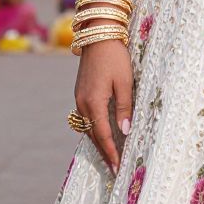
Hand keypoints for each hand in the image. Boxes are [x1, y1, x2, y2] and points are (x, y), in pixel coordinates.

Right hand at [74, 38, 132, 174]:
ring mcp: (79, 98)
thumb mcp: (124, 81)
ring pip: (88, 127)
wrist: (97, 34)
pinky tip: (101, 133)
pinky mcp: (80, 92)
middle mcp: (82, 103)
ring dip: (98, 141)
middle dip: (104, 152)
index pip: (103, 135)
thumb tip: (124, 131)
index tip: (117, 167)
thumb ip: (124, 107)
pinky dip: (94, 128)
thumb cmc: (115, 56)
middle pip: (93, 134)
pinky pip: (86, 117)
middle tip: (114, 169)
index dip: (111, 152)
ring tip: (109, 155)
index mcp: (93, 102)